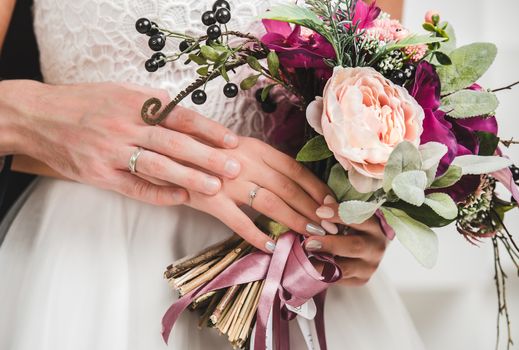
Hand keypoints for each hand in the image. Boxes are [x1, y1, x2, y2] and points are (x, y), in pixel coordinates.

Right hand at [5, 80, 242, 204]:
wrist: (38, 117)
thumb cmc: (85, 103)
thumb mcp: (119, 92)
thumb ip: (151, 101)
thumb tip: (181, 108)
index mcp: (136, 104)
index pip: (181, 118)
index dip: (209, 130)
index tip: (233, 142)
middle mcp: (126, 126)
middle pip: (174, 142)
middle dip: (207, 156)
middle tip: (234, 168)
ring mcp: (112, 152)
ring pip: (157, 166)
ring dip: (189, 177)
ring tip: (215, 187)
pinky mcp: (100, 174)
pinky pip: (134, 187)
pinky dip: (159, 193)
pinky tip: (181, 199)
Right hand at [185, 137, 335, 252]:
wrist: (168, 151)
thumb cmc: (207, 151)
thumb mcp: (239, 148)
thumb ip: (263, 162)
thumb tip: (293, 183)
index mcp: (256, 147)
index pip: (295, 169)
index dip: (316, 188)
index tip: (331, 204)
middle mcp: (246, 161)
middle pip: (288, 188)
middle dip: (313, 209)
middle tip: (330, 226)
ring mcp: (229, 180)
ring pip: (271, 203)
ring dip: (294, 220)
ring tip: (310, 235)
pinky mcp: (211, 199)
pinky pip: (239, 222)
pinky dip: (257, 235)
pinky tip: (271, 246)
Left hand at [308, 199, 387, 285]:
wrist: (366, 248)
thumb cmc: (352, 226)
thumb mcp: (349, 216)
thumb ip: (337, 211)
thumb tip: (323, 202)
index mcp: (375, 226)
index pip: (359, 219)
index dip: (339, 214)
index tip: (319, 211)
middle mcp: (376, 247)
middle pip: (354, 247)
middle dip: (330, 244)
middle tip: (309, 242)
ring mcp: (370, 266)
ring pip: (346, 267)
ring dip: (323, 263)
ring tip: (306, 258)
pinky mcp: (361, 280)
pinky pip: (340, 279)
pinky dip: (324, 273)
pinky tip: (310, 267)